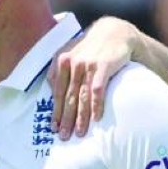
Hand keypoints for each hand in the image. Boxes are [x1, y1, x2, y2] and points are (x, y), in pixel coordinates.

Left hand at [48, 17, 137, 138]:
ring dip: (80, 117)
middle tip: (64, 136)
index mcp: (62, 60)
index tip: (53, 128)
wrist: (115, 31)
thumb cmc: (91, 47)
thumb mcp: (72, 52)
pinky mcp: (104, 66)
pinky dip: (96, 105)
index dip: (55, 111)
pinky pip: (98, 90)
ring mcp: (88, 64)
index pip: (57, 92)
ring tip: (79, 133)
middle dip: (65, 119)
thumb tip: (52, 92)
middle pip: (68, 97)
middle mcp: (73, 62)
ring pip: (82, 96)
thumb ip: (60, 70)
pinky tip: (96, 118)